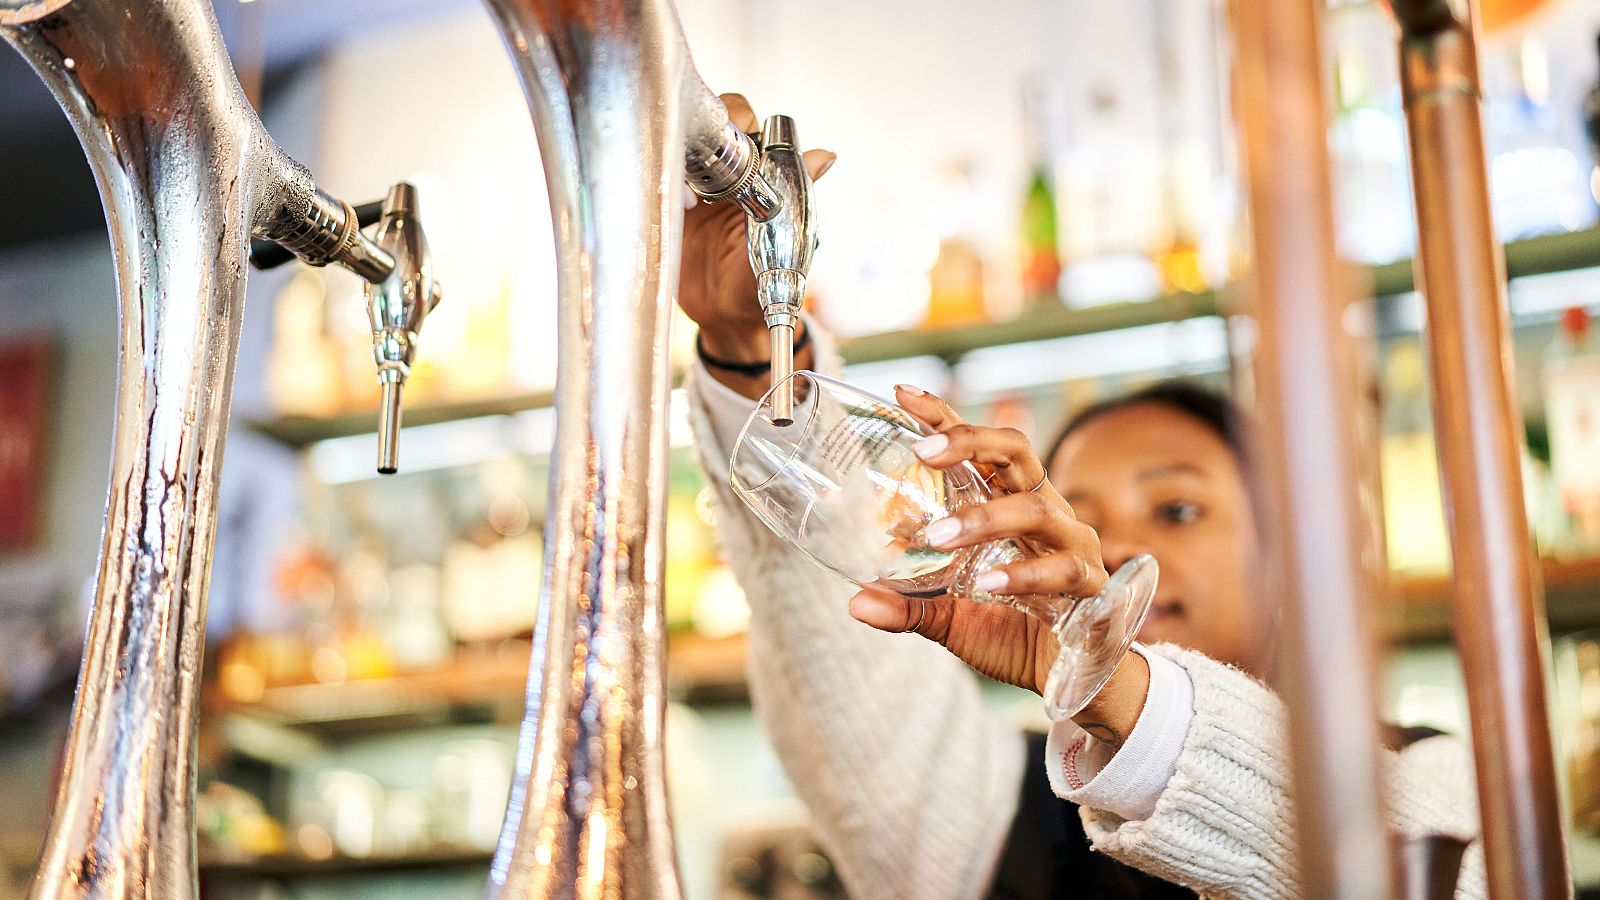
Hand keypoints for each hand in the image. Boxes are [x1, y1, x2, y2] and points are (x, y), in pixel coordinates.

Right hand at [681, 94, 834, 395]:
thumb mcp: (783, 241)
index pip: (748, 123)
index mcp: (758, 173)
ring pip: (680, 143)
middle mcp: (726, 172)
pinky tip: (675, 203)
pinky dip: (659, 178)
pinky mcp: (667, 205)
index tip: (736, 137)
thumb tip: (826, 156)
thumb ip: (797, 194)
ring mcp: (693, 187)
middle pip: (709, 124)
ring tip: (692, 193)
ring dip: (682, 153)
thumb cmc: (761, 280)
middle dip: (706, 131)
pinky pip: (656, 177)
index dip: (740, 119)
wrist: (726, 318)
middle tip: (709, 163)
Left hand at [848, 386, 1148, 739]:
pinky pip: (1061, 569)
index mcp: (1010, 506)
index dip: (945, 418)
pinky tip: (987, 585)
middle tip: (924, 452)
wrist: (1072, 678)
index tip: (901, 394)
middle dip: (972, 441)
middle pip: (1017, 453)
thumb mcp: (952, 620)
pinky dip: (1022, 574)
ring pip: (1037, 509)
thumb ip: (909, 608)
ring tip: (940, 537)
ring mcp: (1072, 544)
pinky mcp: (1091, 584)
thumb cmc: (1014, 633)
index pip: (979, 450)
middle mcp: (1045, 513)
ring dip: (985, 518)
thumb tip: (856, 602)